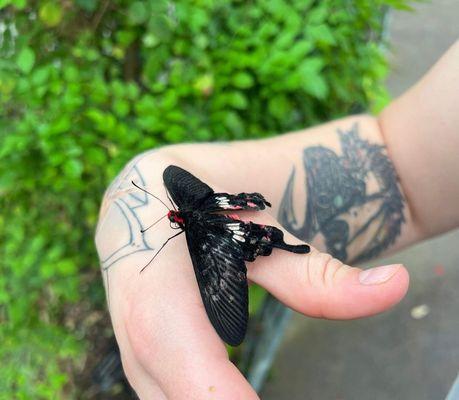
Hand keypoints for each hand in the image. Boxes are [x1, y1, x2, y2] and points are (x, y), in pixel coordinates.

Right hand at [95, 154, 408, 398]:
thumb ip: (320, 271)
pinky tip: (226, 390)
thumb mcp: (263, 228)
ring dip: (200, 397)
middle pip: (158, 374)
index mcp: (151, 248)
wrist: (154, 189)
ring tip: (246, 396)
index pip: (172, 335)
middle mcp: (124, 290)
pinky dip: (190, 390)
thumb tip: (394, 285)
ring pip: (152, 384)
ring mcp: (121, 314)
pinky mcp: (130, 330)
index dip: (210, 387)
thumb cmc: (212, 198)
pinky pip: (155, 377)